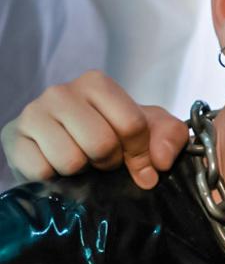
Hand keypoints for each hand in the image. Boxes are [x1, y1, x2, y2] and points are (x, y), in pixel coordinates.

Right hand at [0, 71, 187, 188]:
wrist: (60, 152)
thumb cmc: (108, 137)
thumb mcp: (149, 131)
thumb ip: (170, 136)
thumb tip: (159, 161)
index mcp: (96, 84)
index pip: (132, 125)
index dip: (139, 153)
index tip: (136, 161)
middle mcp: (61, 92)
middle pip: (101, 143)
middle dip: (108, 162)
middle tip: (101, 160)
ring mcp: (33, 114)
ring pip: (71, 160)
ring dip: (81, 172)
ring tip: (79, 162)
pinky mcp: (13, 139)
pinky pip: (43, 170)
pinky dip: (55, 180)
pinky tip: (56, 167)